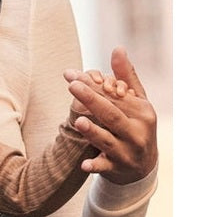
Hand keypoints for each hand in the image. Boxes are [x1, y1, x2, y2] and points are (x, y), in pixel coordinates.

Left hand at [64, 47, 157, 184]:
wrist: (143, 167)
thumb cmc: (136, 126)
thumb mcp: (138, 102)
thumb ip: (126, 76)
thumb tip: (117, 47)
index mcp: (142, 112)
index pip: (116, 96)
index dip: (94, 84)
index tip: (73, 74)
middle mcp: (137, 131)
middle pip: (111, 114)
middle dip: (92, 100)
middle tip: (72, 85)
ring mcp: (127, 151)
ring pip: (108, 140)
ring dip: (93, 132)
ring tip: (77, 121)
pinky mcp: (117, 168)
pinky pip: (105, 167)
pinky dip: (95, 166)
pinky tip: (84, 165)